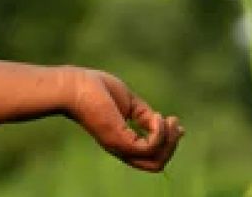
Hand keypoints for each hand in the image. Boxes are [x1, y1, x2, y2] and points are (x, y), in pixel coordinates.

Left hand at [61, 67, 184, 172]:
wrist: (74, 85)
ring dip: (169, 141)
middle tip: (174, 121)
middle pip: (156, 165)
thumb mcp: (129, 103)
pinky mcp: (119, 141)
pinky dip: (160, 134)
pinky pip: (150, 148)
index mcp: (122, 141)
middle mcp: (121, 149)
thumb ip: (145, 116)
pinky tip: (158, 117)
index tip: (177, 124)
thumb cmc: (96, 89)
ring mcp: (120, 147)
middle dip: (172, 145)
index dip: (169, 144)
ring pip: (156, 161)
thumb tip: (165, 123)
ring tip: (168, 119)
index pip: (150, 156)